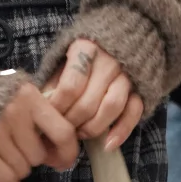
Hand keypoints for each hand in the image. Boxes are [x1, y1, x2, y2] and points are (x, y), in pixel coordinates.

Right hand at [0, 83, 79, 181]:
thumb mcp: (16, 91)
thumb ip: (38, 111)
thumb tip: (58, 147)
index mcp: (28, 97)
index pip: (62, 132)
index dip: (68, 152)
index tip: (64, 161)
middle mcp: (14, 114)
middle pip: (39, 155)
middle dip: (34, 157)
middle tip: (24, 150)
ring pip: (23, 169)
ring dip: (19, 168)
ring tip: (8, 155)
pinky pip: (6, 178)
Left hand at [43, 37, 143, 152]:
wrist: (119, 36)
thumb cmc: (81, 53)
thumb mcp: (62, 58)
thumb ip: (52, 80)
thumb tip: (40, 106)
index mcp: (85, 48)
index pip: (70, 86)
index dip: (58, 107)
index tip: (48, 116)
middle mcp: (109, 60)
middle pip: (89, 101)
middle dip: (72, 122)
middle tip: (62, 129)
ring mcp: (127, 74)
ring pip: (111, 107)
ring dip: (93, 128)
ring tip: (80, 134)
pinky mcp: (141, 87)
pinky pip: (134, 112)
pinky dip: (122, 131)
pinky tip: (108, 144)